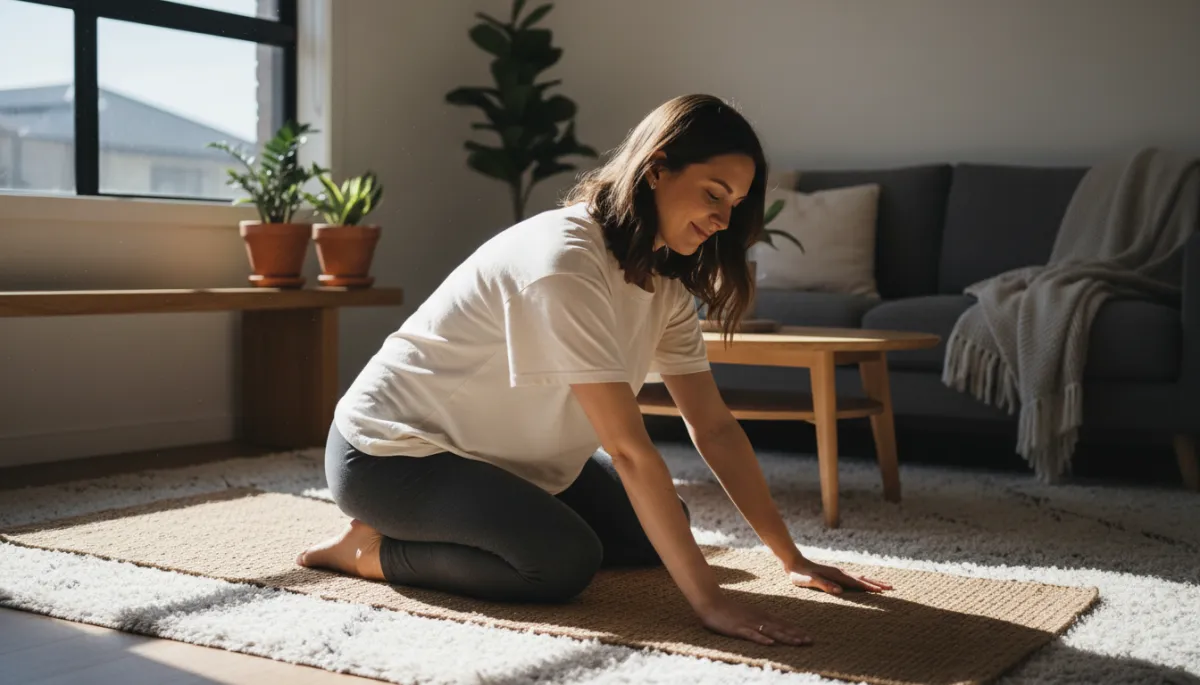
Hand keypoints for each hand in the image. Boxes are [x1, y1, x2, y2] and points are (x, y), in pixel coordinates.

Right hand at [695, 593, 812, 645]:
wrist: (711, 603)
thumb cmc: (728, 609)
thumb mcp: (747, 613)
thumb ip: (758, 619)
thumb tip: (771, 626)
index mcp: (760, 614)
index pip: (782, 623)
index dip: (795, 630)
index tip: (807, 636)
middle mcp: (757, 618)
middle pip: (780, 627)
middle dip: (796, 635)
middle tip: (810, 641)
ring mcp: (748, 623)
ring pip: (770, 631)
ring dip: (785, 637)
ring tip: (798, 642)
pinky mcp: (738, 628)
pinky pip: (751, 634)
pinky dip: (762, 638)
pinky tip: (770, 643)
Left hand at [785, 557, 892, 594]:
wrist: (793, 562)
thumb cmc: (800, 574)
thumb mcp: (810, 581)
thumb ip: (824, 585)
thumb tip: (839, 590)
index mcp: (837, 575)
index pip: (857, 582)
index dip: (870, 587)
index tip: (883, 592)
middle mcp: (840, 572)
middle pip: (862, 578)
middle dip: (877, 583)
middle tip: (891, 588)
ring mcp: (839, 572)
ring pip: (859, 577)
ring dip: (872, 581)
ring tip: (884, 585)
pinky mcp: (835, 574)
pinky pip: (853, 578)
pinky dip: (863, 581)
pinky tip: (865, 583)